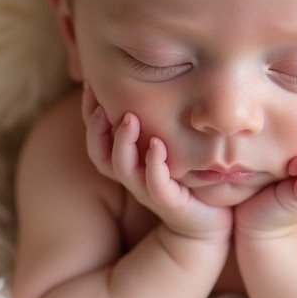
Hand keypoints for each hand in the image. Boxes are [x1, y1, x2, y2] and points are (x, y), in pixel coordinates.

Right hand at [82, 85, 232, 241]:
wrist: (207, 220)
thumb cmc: (187, 177)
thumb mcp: (169, 142)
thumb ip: (155, 118)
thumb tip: (150, 77)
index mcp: (126, 161)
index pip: (96, 136)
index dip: (88, 113)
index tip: (90, 84)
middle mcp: (131, 175)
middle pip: (99, 153)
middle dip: (96, 126)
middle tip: (99, 99)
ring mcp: (147, 189)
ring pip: (122, 168)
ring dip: (122, 142)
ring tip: (129, 119)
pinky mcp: (169, 202)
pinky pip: (154, 185)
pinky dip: (153, 165)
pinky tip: (157, 146)